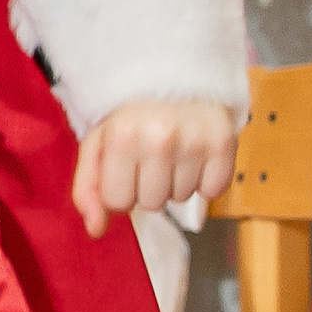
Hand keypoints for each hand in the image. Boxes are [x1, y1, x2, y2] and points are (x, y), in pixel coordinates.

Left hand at [72, 98, 237, 238]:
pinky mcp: (224, 143)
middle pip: (152, 204)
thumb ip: (88, 189)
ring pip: (181, 198)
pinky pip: (214, 191)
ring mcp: (194, 142)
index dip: (120, 191)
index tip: (124, 170)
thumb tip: (95, 230)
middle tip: (148, 158)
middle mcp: (159, 139)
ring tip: (170, 153)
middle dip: (147, 187)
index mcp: (121, 138)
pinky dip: (204, 180)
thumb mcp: (98, 145)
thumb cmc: (130, 119)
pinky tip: (193, 157)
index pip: (118, 202)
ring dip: (175, 182)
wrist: (172, 81)